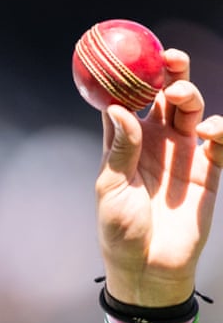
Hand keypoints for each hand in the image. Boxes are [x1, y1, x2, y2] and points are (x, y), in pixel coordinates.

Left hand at [97, 48, 222, 305]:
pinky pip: (220, 141)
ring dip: (189, 93)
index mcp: (126, 142)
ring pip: (191, 110)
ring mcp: (184, 153)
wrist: (149, 267)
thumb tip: (116, 109)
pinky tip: (208, 131)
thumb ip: (119, 149)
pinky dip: (220, 128)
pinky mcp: (210, 170)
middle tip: (169, 58)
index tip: (131, 56)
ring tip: (179, 95)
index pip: (128, 101)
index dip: (130, 77)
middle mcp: (155, 141)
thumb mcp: (111, 189)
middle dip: (169, 72)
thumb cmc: (119, 230)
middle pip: (164, 96)